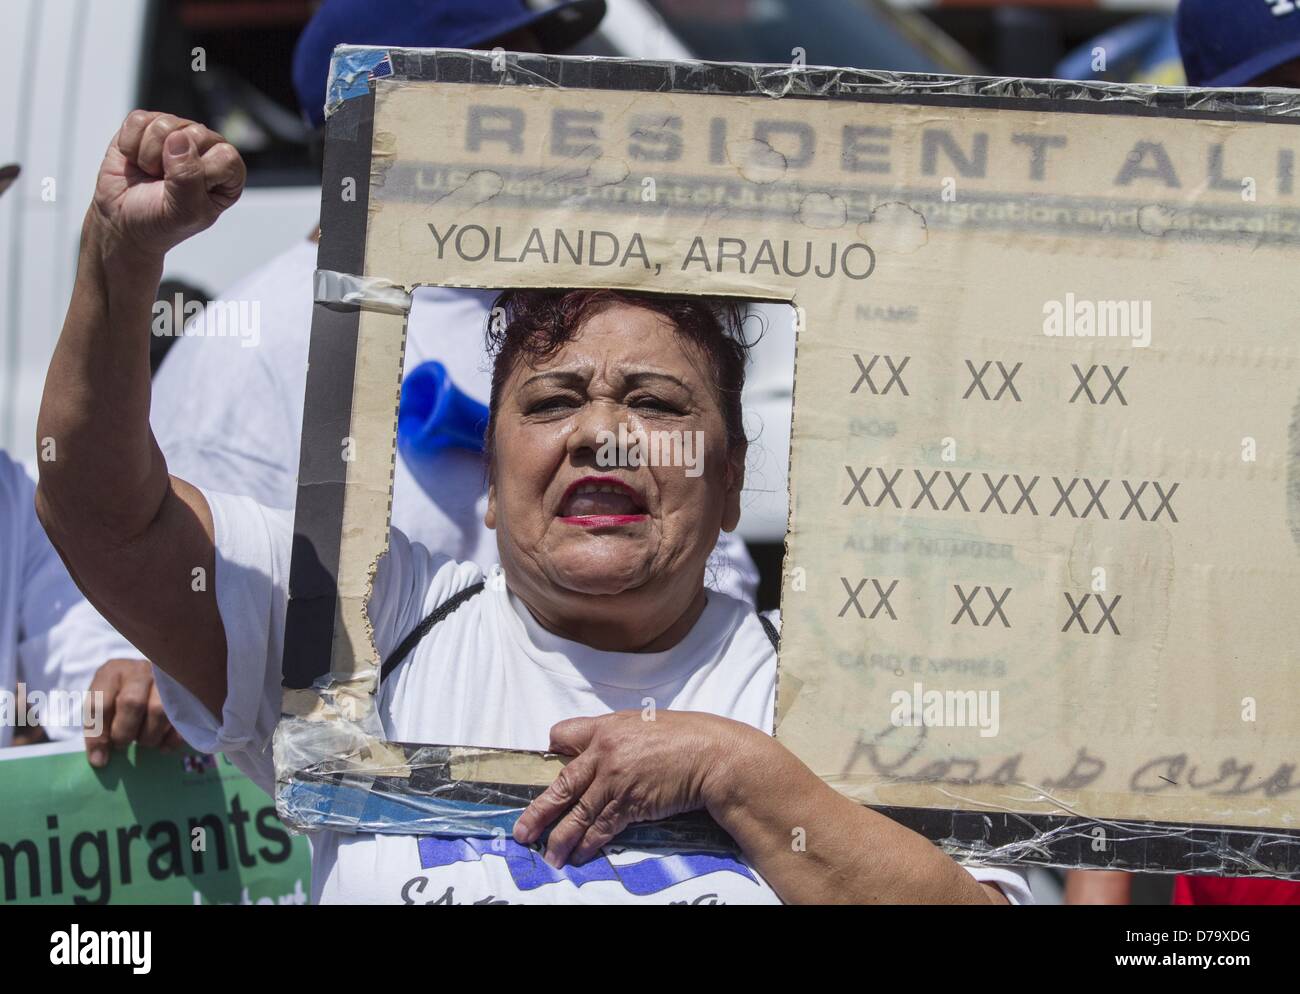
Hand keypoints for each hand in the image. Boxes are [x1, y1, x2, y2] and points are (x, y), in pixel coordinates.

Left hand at [85, 658, 183, 767]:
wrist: (146, 681)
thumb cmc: (118, 696)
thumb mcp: (101, 705)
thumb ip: (96, 730)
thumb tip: (100, 760)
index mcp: (112, 672)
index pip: (100, 703)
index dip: (98, 735)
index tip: (100, 758)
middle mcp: (139, 671)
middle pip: (132, 703)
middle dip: (125, 733)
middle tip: (122, 744)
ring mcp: (165, 679)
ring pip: (159, 710)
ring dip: (149, 736)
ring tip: (143, 741)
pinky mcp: (185, 693)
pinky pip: (182, 719)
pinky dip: (172, 739)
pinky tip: (163, 746)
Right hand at [91, 110, 244, 257]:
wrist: (122, 220)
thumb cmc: (160, 221)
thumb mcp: (183, 212)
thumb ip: (189, 178)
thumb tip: (180, 138)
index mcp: (226, 172)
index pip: (227, 156)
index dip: (202, 173)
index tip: (187, 192)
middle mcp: (205, 148)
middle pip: (195, 133)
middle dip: (170, 163)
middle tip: (164, 183)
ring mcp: (175, 133)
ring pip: (164, 124)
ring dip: (148, 155)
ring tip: (150, 173)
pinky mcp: (146, 125)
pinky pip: (138, 121)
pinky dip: (130, 145)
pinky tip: (135, 161)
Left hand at [513, 710, 756, 867]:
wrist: (712, 755)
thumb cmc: (686, 736)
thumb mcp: (646, 723)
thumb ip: (620, 737)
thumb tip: (606, 754)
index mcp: (606, 727)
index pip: (562, 733)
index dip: (552, 751)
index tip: (547, 764)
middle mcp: (604, 753)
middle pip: (561, 784)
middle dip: (538, 811)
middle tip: (522, 830)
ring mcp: (615, 780)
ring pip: (577, 813)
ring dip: (560, 838)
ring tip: (548, 855)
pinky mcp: (630, 804)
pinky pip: (601, 828)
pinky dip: (588, 844)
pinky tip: (579, 855)